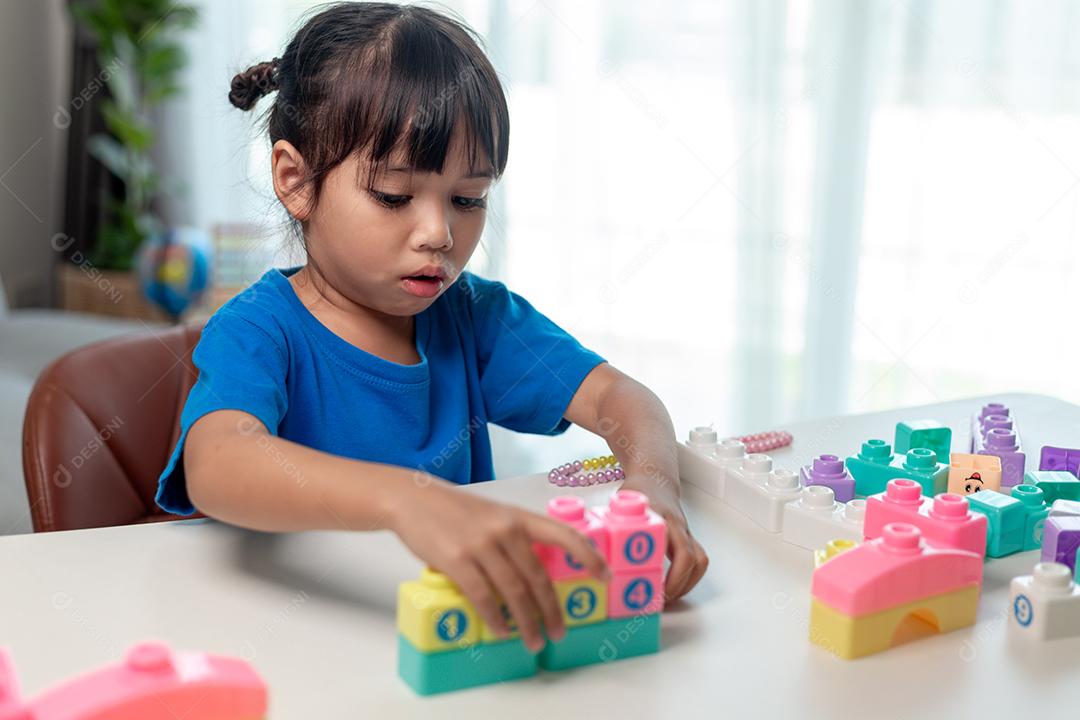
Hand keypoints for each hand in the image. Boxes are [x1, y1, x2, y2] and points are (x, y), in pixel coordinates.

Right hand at [389, 477, 608, 651]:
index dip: (587, 555)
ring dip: (527, 622)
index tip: (604, 575)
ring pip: (514, 592)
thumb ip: (515, 540)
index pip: (563, 534)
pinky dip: (496, 619)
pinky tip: (503, 631)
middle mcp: (506, 529)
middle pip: (538, 577)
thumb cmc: (456, 511)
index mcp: (519, 517)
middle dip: (552, 610)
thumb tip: (534, 579)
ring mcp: (482, 545)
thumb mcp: (493, 515)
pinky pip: (484, 597)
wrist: (414, 500)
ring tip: (534, 641)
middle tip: (559, 632)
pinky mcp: (458, 561)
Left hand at [622, 478, 708, 600]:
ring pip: (700, 561)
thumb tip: (593, 551)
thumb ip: (611, 525)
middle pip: (692, 558)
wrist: (656, 477)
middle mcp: (677, 525)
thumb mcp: (621, 505)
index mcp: (661, 518)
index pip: (675, 548)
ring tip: (669, 597)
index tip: (659, 592)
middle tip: (661, 600)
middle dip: (679, 584)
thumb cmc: (638, 491)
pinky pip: (698, 560)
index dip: (672, 575)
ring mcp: (686, 531)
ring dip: (688, 584)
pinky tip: (674, 587)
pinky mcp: (688, 537)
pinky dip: (690, 578)